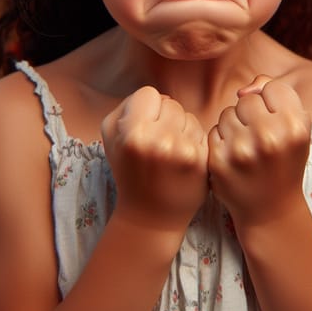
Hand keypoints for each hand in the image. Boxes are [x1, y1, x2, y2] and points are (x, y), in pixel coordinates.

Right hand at [102, 87, 208, 231]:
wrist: (150, 216)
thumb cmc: (130, 172)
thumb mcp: (111, 138)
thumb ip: (126, 108)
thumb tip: (154, 98)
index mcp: (133, 133)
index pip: (150, 94)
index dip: (147, 108)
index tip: (144, 125)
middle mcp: (159, 140)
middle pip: (171, 103)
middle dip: (164, 118)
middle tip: (157, 141)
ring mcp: (182, 150)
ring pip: (188, 115)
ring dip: (180, 128)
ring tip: (169, 150)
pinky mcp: (201, 160)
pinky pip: (201, 131)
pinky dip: (192, 140)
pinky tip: (182, 157)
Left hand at [207, 76, 311, 226]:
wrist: (272, 210)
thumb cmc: (284, 161)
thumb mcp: (296, 127)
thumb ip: (276, 93)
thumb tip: (243, 90)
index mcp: (294, 126)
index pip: (273, 87)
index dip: (273, 104)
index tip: (277, 124)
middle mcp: (270, 136)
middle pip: (247, 99)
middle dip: (251, 114)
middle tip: (260, 137)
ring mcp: (242, 150)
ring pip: (227, 113)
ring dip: (234, 126)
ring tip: (247, 147)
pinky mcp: (219, 161)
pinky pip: (214, 131)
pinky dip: (222, 141)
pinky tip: (235, 157)